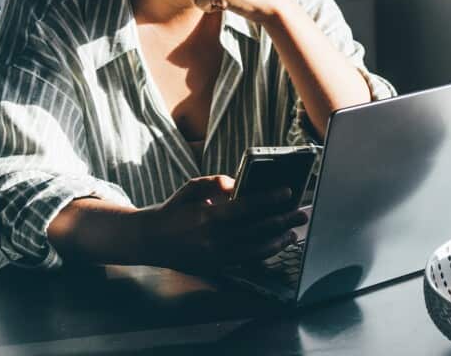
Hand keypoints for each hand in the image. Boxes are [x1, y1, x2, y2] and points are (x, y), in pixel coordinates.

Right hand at [137, 175, 307, 274]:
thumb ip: (216, 183)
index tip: (287, 192)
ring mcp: (215, 256)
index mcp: (207, 216)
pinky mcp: (215, 267)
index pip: (246, 207)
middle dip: (282, 221)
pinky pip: (246, 261)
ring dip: (278, 240)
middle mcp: (213, 239)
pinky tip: (275, 245)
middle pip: (256, 229)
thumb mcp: (191, 188)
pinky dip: (263, 253)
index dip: (269, 200)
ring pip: (255, 249)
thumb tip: (241, 184)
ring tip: (293, 232)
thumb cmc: (172, 210)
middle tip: (301, 213)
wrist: (149, 240)